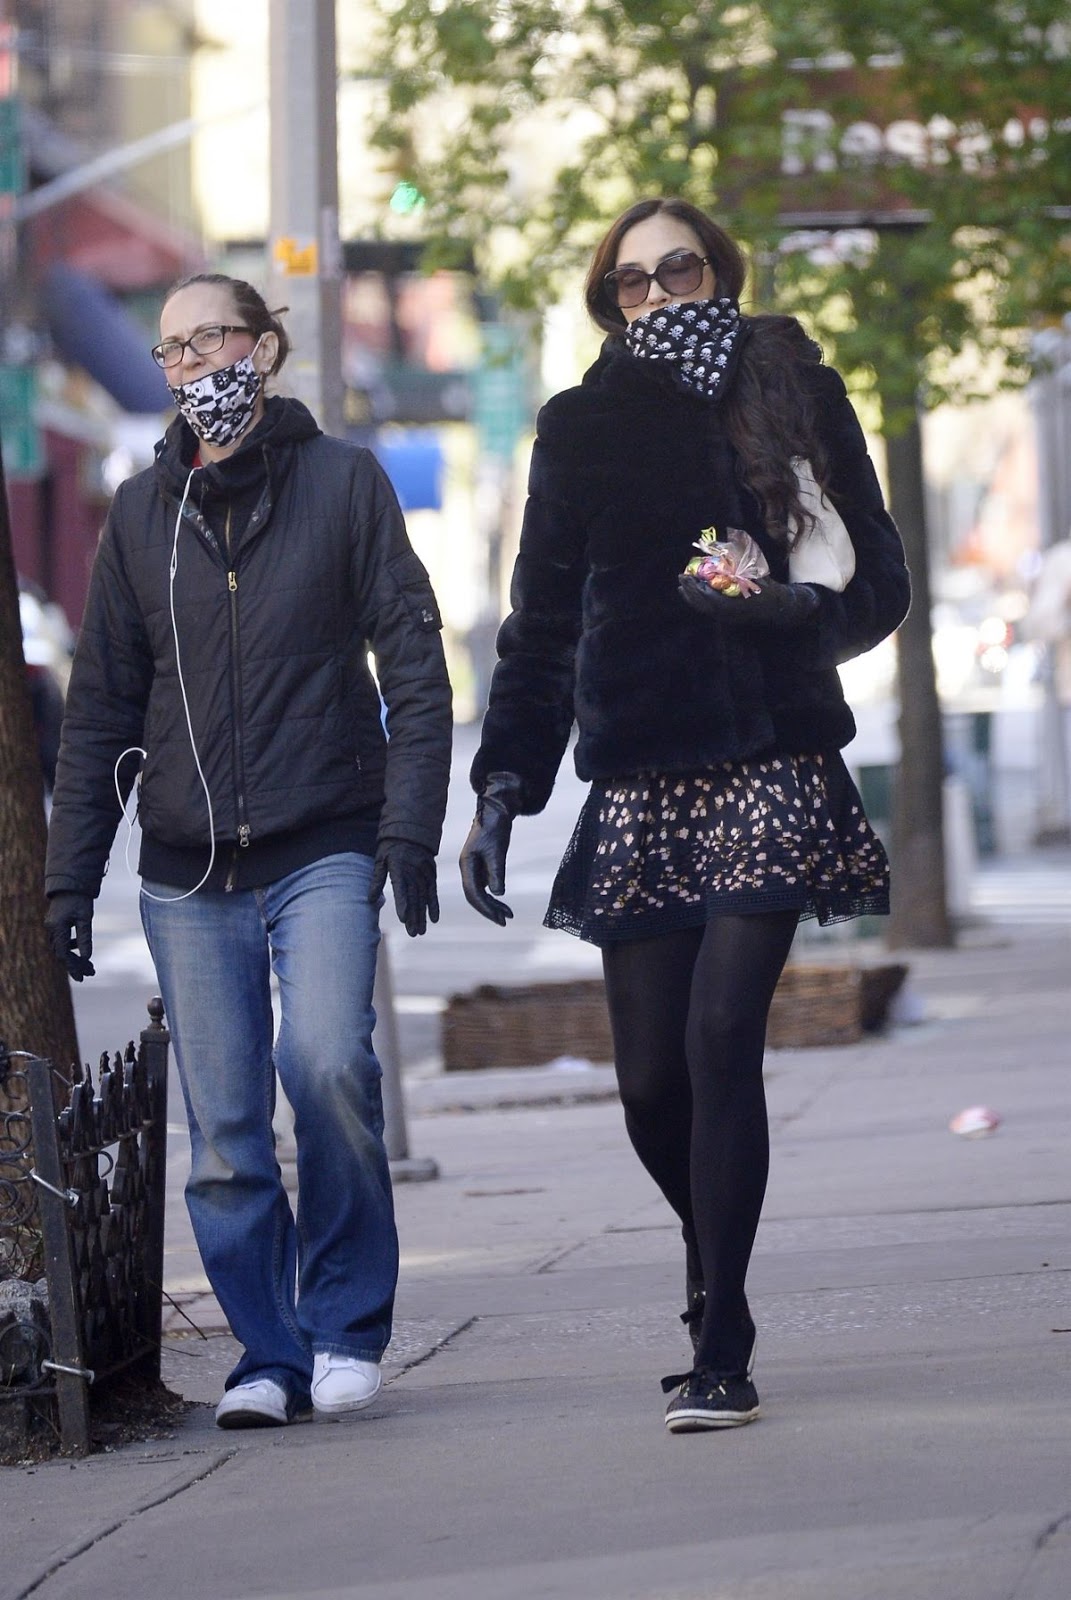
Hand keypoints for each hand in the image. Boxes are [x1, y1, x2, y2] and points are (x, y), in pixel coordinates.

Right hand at [45, 892, 95, 980]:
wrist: (71, 883)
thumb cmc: (79, 899)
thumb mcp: (85, 918)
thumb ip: (85, 938)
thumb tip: (87, 957)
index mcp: (57, 928)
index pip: (64, 954)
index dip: (73, 966)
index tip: (83, 976)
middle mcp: (51, 929)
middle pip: (62, 954)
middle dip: (76, 964)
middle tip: (91, 973)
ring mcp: (52, 927)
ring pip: (61, 949)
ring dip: (74, 957)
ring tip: (89, 965)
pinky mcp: (55, 925)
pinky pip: (61, 941)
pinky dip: (71, 948)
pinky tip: (81, 948)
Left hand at [368, 841, 438, 937]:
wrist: (411, 831)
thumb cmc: (390, 847)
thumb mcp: (380, 860)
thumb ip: (377, 879)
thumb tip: (369, 900)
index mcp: (399, 866)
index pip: (401, 887)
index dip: (402, 903)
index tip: (403, 918)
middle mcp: (413, 870)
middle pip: (414, 896)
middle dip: (414, 916)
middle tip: (412, 933)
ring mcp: (424, 873)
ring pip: (423, 897)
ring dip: (423, 915)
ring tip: (420, 931)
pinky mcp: (431, 874)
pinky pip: (433, 891)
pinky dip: (434, 905)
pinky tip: (434, 919)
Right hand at [459, 771, 523, 926]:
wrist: (496, 811)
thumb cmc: (495, 828)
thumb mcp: (497, 850)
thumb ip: (496, 872)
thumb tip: (497, 894)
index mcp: (467, 864)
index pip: (473, 894)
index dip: (486, 908)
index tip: (500, 918)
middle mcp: (467, 868)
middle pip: (475, 896)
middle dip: (489, 910)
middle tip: (505, 921)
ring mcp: (473, 867)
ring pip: (480, 892)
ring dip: (493, 904)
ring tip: (508, 915)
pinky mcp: (481, 865)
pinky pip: (485, 885)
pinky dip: (494, 895)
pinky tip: (503, 901)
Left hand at [678, 573, 819, 627]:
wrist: (776, 607)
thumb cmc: (767, 589)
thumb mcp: (757, 574)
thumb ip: (741, 563)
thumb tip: (728, 546)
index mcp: (735, 604)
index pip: (710, 599)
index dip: (697, 588)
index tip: (689, 576)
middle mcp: (728, 614)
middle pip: (703, 605)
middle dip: (691, 591)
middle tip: (682, 577)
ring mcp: (726, 617)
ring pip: (704, 609)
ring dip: (692, 597)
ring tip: (682, 586)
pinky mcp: (725, 617)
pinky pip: (707, 610)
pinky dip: (698, 601)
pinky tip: (693, 594)